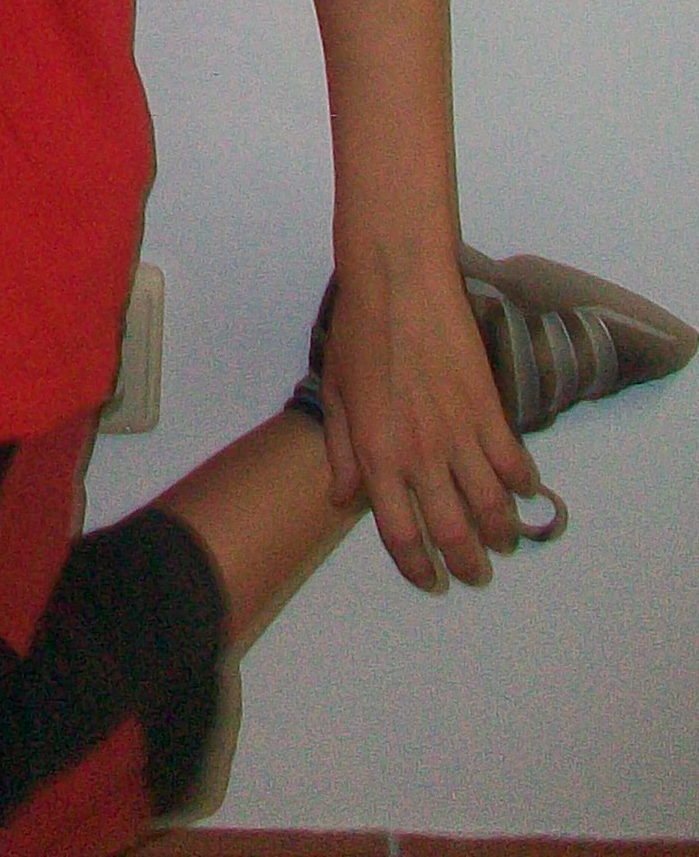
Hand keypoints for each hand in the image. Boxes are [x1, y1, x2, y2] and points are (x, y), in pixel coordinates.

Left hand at [322, 249, 543, 587]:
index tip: (428, 577)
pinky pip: (513, 463)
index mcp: (376, 455)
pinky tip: (522, 492)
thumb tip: (342, 498)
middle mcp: (419, 455)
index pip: (400, 534)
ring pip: (491, 506)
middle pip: (453, 532)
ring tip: (502, 541)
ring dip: (501, 533)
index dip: (416, 566)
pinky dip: (522, 486)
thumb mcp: (334, 392)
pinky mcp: (489, 408)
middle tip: (473, 571)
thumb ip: (339, 451)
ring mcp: (458, 433)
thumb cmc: (358, 330)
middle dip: (467, 563)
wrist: (397, 280)